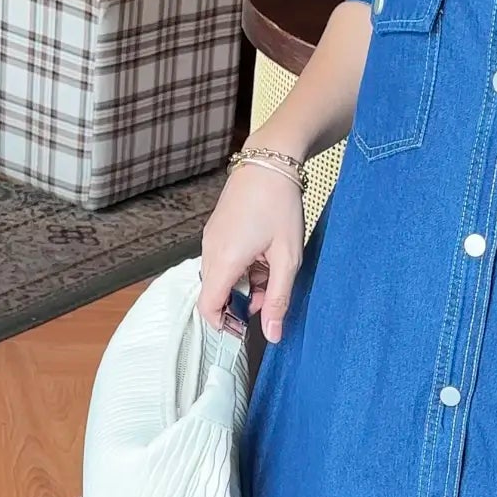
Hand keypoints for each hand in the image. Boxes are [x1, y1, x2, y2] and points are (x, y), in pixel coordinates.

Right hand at [199, 162, 304, 343]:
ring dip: (245, 284)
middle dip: (241, 303)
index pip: (208, 307)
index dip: (224, 325)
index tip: (245, 331)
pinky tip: (265, 257)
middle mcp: (210, 250)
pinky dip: (243, 268)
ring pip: (222, 277)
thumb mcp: (287, 258)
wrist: (270, 162)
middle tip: (270, 296)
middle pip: (216, 293)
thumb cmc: (280, 205)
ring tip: (273, 271)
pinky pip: (224, 260)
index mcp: (224, 260)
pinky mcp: (217, 230)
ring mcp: (211, 238)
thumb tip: (272, 335)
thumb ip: (278, 299)